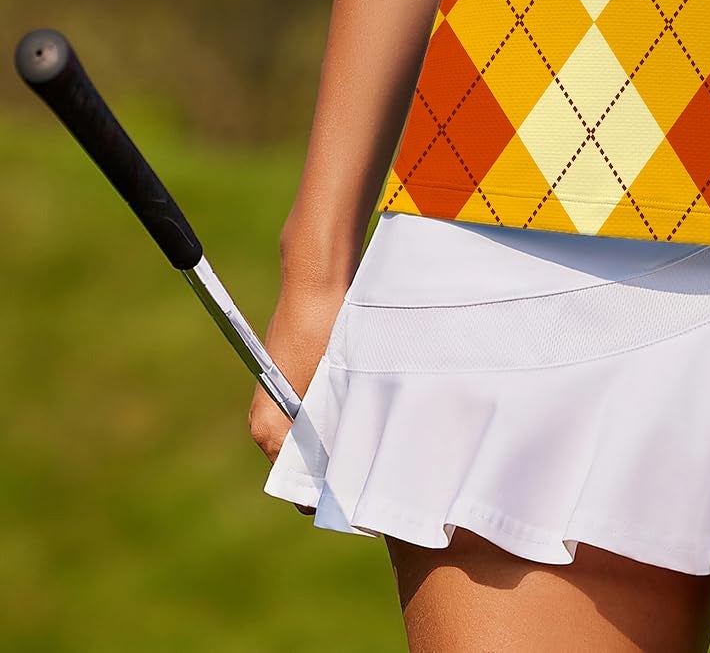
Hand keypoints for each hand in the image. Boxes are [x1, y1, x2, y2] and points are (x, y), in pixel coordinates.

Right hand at [248, 272, 349, 513]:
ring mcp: (285, 399)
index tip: (356, 499)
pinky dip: (341, 418)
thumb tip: (349, 471)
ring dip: (342, 441)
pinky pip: (321, 413)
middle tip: (371, 476)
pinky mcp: (301, 382)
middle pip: (305, 461)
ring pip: (316, 437)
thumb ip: (335, 432)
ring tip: (373, 446)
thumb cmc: (320, 330)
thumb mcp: (332, 388)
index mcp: (267, 426)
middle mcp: (270, 418)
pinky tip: (368, 414)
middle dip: (336, 469)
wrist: (317, 278)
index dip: (326, 493)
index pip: (295, 480)